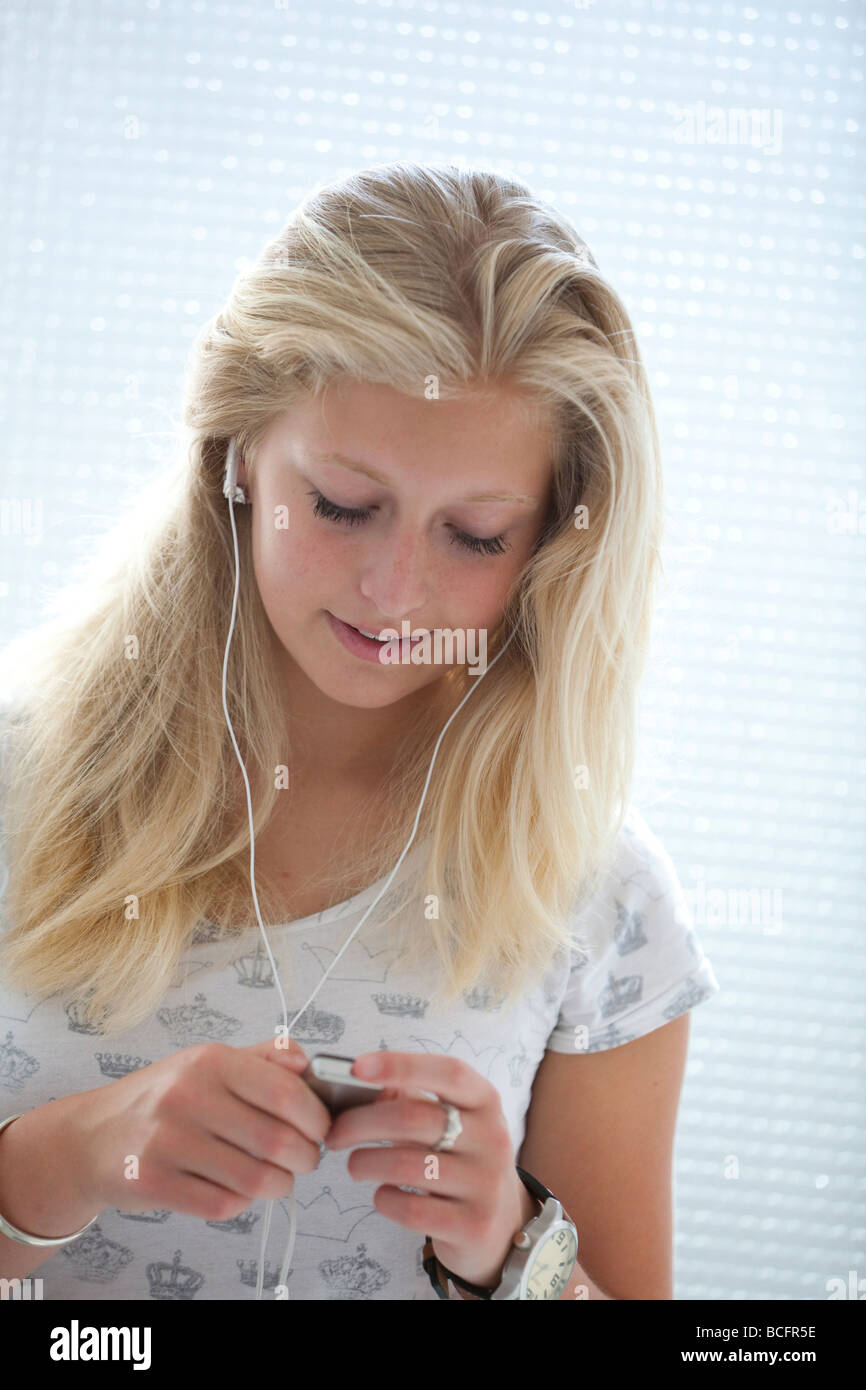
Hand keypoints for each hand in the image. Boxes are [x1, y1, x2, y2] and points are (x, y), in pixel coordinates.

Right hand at [77, 1038, 331, 1220]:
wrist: (93, 1136)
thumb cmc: (163, 1098)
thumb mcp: (208, 1062)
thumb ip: (263, 1058)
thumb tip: (307, 1063)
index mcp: (210, 1061)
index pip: (285, 1092)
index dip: (316, 1117)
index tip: (321, 1129)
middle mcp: (187, 1097)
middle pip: (277, 1141)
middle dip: (305, 1157)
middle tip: (306, 1159)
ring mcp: (167, 1142)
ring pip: (256, 1179)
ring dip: (280, 1185)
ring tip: (278, 1178)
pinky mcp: (153, 1184)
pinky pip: (223, 1205)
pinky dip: (242, 1202)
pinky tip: (238, 1188)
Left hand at [323, 1051, 530, 1290]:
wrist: (501, 1224)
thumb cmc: (460, 1159)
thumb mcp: (448, 1122)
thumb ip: (410, 1099)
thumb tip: (359, 1082)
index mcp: (485, 1101)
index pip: (448, 1072)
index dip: (401, 1065)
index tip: (357, 1067)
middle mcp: (492, 1138)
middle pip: (414, 1118)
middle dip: (361, 1123)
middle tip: (334, 1133)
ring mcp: (486, 1184)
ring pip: (405, 1165)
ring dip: (365, 1163)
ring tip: (354, 1165)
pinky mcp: (474, 1225)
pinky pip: (411, 1210)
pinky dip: (384, 1199)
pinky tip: (382, 1194)